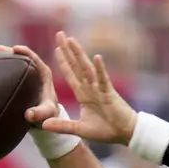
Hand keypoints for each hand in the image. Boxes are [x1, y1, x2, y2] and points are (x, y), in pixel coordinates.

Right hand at [0, 44, 59, 125]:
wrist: (44, 115)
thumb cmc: (48, 112)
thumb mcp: (47, 112)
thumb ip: (41, 113)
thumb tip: (29, 115)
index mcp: (42, 72)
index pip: (33, 57)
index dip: (24, 51)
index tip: (14, 49)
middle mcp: (31, 68)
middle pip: (15, 54)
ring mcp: (21, 71)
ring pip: (6, 59)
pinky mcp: (13, 76)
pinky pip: (1, 67)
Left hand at [44, 31, 136, 145]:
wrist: (125, 134)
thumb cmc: (106, 130)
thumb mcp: (80, 129)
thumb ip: (62, 126)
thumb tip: (43, 125)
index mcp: (84, 95)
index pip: (71, 75)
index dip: (63, 62)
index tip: (57, 49)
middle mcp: (91, 88)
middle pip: (77, 66)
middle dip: (68, 51)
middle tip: (60, 34)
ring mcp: (100, 89)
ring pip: (87, 68)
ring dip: (79, 54)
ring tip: (71, 40)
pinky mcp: (109, 93)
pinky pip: (104, 79)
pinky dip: (100, 69)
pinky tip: (97, 58)